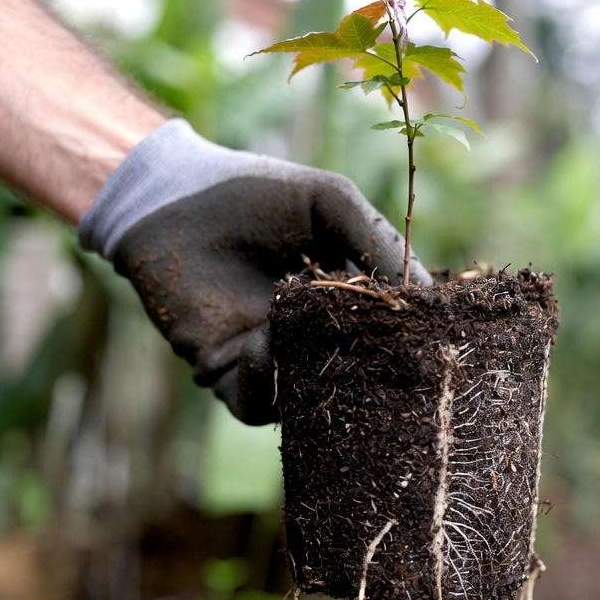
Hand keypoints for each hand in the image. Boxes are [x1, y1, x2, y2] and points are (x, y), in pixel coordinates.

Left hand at [79, 119, 430, 423]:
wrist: (170, 198)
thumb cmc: (253, 193)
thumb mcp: (331, 202)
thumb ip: (377, 242)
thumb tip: (426, 295)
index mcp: (346, 299)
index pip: (389, 333)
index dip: (410, 339)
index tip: (429, 337)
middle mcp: (313, 337)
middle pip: (356, 376)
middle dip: (373, 372)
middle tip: (388, 362)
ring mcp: (273, 360)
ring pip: (311, 398)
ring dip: (319, 377)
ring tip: (320, 342)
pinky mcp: (227, 374)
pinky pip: (256, 406)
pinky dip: (265, 382)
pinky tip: (263, 340)